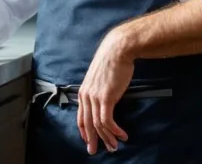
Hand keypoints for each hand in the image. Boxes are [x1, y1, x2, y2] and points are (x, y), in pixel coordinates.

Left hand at [78, 30, 133, 154]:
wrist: (117, 50)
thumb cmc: (111, 62)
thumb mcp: (99, 79)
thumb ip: (98, 90)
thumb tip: (103, 101)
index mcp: (83, 92)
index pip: (80, 117)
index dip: (84, 131)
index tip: (88, 141)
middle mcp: (86, 96)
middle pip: (87, 124)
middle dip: (93, 140)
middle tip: (96, 151)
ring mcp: (95, 97)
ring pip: (98, 124)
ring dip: (107, 138)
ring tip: (114, 146)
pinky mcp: (105, 98)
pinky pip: (107, 120)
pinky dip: (114, 130)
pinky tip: (121, 135)